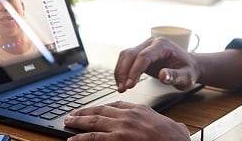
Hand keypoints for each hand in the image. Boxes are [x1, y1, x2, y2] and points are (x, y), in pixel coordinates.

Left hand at [64, 101, 189, 140]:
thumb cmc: (173, 137)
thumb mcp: (163, 122)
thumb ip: (152, 120)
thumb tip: (156, 125)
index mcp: (139, 108)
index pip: (115, 104)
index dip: (101, 107)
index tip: (93, 109)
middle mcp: (128, 114)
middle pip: (101, 110)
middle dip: (84, 112)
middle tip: (72, 114)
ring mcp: (122, 126)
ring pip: (94, 121)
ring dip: (78, 121)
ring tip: (68, 122)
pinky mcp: (118, 139)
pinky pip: (94, 137)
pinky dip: (81, 138)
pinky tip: (72, 139)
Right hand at [114, 37, 198, 91]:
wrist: (188, 66)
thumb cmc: (188, 70)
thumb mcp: (186, 76)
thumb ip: (175, 76)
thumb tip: (163, 75)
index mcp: (163, 45)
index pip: (144, 56)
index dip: (135, 70)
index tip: (130, 85)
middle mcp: (151, 43)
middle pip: (131, 54)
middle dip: (124, 72)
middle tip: (123, 88)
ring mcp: (144, 47)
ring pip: (125, 56)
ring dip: (120, 72)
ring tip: (121, 88)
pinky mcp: (140, 54)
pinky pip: (126, 60)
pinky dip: (122, 71)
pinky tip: (123, 83)